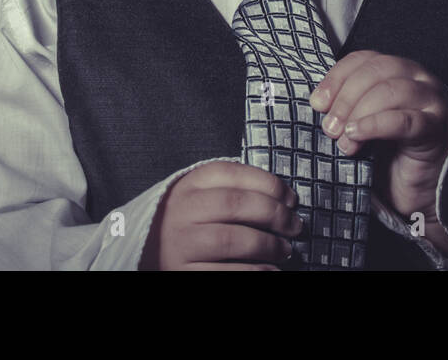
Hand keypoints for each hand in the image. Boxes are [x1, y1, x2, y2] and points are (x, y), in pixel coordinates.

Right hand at [139, 161, 304, 269]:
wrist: (152, 250)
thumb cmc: (192, 220)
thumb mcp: (205, 195)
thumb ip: (236, 189)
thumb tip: (285, 200)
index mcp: (190, 185)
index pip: (232, 173)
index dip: (269, 184)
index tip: (292, 198)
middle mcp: (182, 211)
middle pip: (235, 204)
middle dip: (274, 215)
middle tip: (295, 226)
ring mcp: (181, 244)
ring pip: (231, 240)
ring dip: (267, 245)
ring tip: (285, 250)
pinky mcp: (184, 272)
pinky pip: (225, 273)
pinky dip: (255, 272)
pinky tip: (270, 271)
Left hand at [309, 51, 447, 221]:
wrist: (421, 187)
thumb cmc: (391, 151)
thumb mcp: (363, 122)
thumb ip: (347, 107)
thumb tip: (319, 104)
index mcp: (398, 70)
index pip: (364, 59)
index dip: (337, 77)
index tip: (317, 103)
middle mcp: (418, 78)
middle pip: (377, 71)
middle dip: (346, 98)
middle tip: (329, 127)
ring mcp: (431, 99)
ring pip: (391, 91)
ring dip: (359, 113)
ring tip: (344, 140)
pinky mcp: (436, 127)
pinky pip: (405, 120)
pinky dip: (376, 125)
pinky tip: (357, 135)